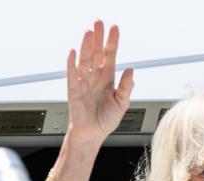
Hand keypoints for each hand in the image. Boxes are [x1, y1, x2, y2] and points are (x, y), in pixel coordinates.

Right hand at [65, 20, 133, 147]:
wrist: (92, 134)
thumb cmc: (106, 120)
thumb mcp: (122, 103)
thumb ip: (127, 87)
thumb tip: (131, 70)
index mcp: (107, 79)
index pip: (110, 56)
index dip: (112, 42)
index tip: (114, 28)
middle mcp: (95, 77)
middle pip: (96, 53)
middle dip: (98, 38)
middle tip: (99, 22)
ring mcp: (83, 82)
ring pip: (85, 60)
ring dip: (87, 46)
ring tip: (89, 32)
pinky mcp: (73, 90)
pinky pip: (72, 74)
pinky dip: (72, 63)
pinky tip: (74, 52)